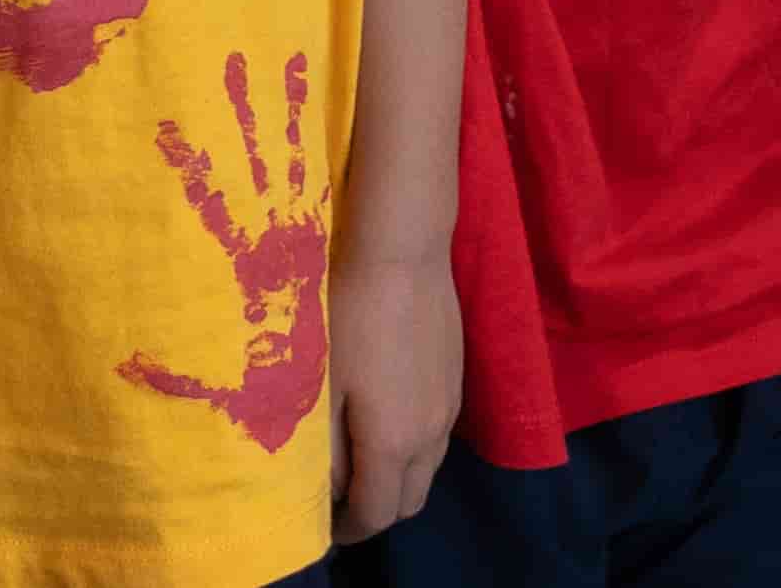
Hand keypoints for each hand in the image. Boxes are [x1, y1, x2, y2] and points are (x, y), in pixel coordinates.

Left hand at [327, 248, 462, 543]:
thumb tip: (331, 487)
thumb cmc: (349, 314)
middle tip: (341, 501)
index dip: (347, 530)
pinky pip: (437, 439)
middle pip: (410, 502)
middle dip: (376, 513)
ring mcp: (449, 407)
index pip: (376, 514)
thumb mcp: (324, 384)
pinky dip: (413, 451)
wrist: (402, 250)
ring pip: (428, 471)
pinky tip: (387, 420)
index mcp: (394, 443)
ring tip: (362, 462)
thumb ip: (328, 447)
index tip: (323, 527)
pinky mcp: (456, 380)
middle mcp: (430, 436)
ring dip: (397, 481)